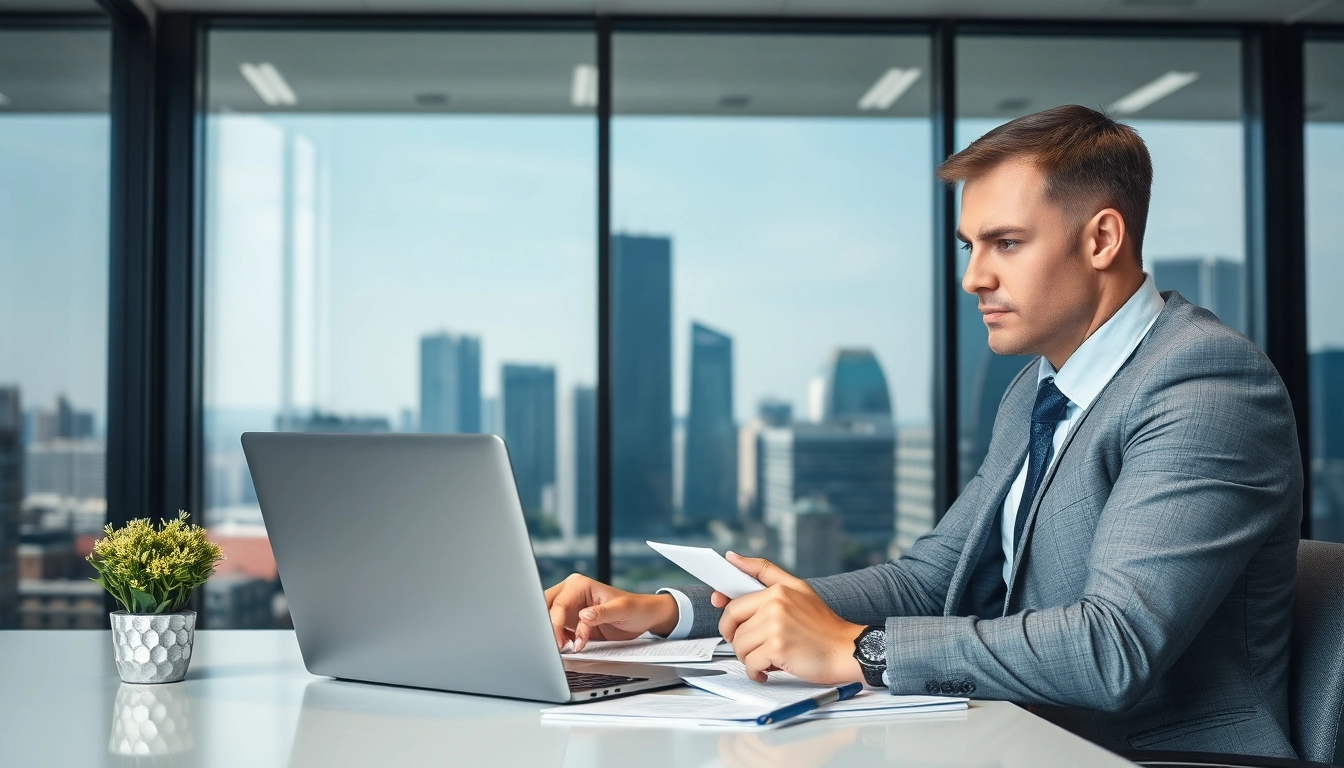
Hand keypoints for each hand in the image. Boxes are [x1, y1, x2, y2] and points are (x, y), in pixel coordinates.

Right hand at [543, 573, 678, 651]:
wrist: (644, 617)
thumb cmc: (635, 607)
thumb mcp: (621, 609)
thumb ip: (601, 613)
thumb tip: (583, 616)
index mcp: (579, 585)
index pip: (559, 604)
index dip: (555, 623)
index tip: (559, 641)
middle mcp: (571, 593)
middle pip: (545, 608)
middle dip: (547, 627)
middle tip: (556, 646)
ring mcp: (570, 608)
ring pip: (548, 620)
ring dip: (552, 635)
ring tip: (565, 649)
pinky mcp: (572, 621)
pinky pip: (558, 630)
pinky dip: (560, 640)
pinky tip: (570, 647)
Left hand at [713, 552, 865, 684]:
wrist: (848, 650)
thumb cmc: (823, 625)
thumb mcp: (798, 589)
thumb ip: (764, 571)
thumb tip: (731, 557)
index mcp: (778, 590)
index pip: (736, 600)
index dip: (723, 609)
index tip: (719, 612)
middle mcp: (776, 604)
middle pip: (733, 623)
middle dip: (736, 638)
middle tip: (751, 646)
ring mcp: (776, 625)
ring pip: (739, 645)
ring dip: (749, 657)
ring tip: (767, 658)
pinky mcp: (778, 647)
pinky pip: (750, 662)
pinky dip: (756, 671)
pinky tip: (767, 671)